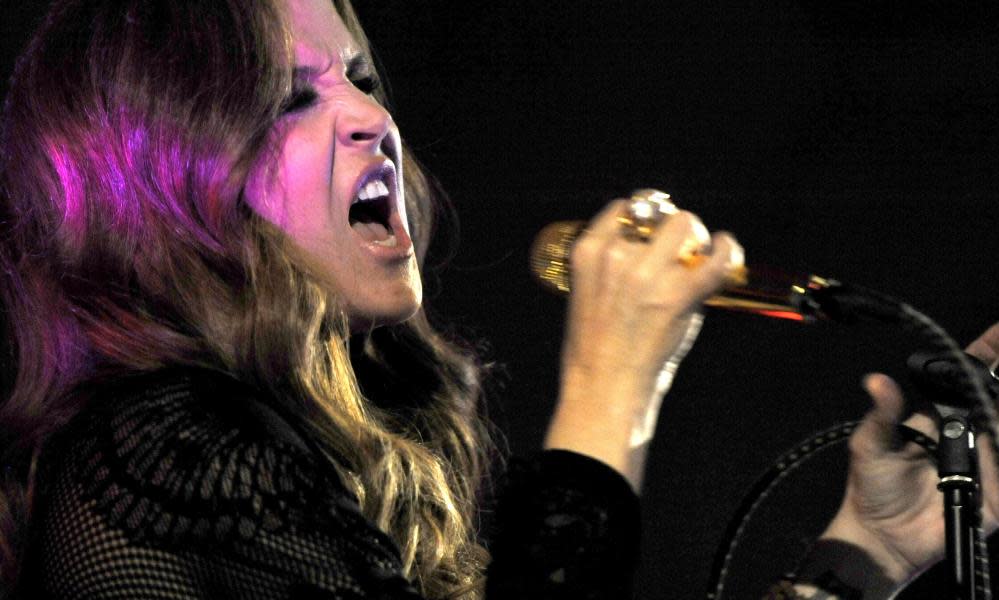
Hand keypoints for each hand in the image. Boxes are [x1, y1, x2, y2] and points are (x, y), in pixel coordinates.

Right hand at [545, 198, 742, 489]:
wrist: (602, 387)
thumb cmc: (594, 348)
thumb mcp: (587, 292)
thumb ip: (614, 265)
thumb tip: (654, 247)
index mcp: (589, 252)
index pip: (623, 209)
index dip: (643, 217)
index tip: (652, 232)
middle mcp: (616, 255)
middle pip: (658, 213)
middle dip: (672, 227)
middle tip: (680, 250)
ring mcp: (648, 273)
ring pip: (686, 225)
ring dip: (695, 239)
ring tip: (697, 259)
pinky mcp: (677, 295)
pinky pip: (715, 259)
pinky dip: (727, 250)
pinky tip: (727, 249)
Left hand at [819, 322, 998, 584]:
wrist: (882, 534)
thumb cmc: (873, 487)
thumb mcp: (870, 445)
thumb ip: (882, 414)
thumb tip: (875, 381)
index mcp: (942, 417)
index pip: (970, 379)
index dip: (988, 354)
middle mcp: (970, 436)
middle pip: (996, 402)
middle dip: (998, 383)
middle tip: (998, 369)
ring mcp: (987, 464)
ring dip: (996, 418)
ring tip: (982, 423)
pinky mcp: (996, 496)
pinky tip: (989, 453)